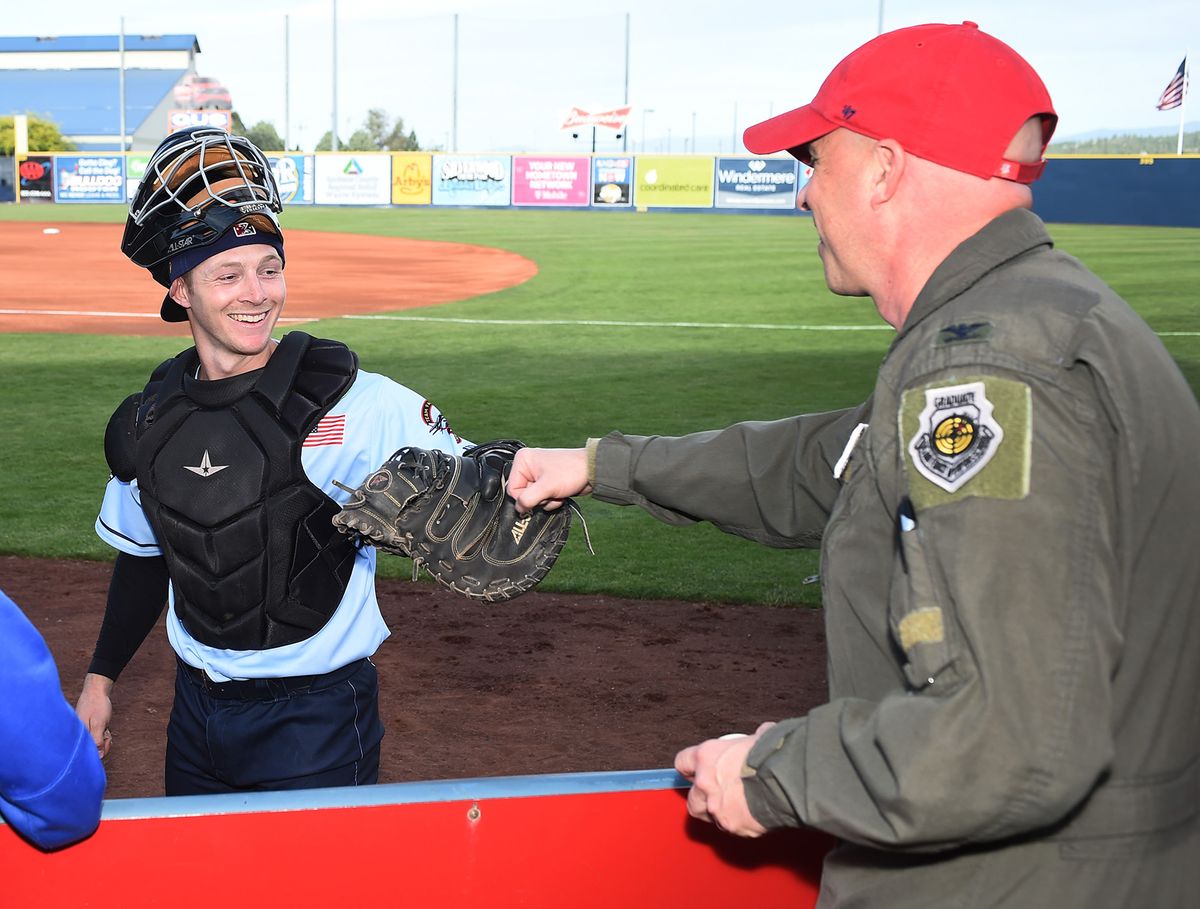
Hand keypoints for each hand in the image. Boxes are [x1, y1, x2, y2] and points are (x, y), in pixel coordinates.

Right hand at [75, 672, 115, 759]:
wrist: (95, 690)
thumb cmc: (96, 705)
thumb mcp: (99, 724)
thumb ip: (97, 741)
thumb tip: (98, 757)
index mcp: (78, 737)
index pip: (88, 754)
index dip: (99, 751)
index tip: (104, 739)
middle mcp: (79, 737)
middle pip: (93, 750)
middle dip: (103, 743)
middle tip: (106, 732)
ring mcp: (82, 733)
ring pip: (96, 743)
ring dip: (103, 737)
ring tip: (105, 726)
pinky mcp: (86, 729)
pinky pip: (96, 736)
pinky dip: (102, 732)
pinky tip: (104, 725)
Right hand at [508, 447, 591, 513]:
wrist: (592, 471)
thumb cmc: (571, 472)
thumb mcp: (546, 487)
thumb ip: (528, 499)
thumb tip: (518, 509)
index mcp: (522, 460)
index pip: (512, 489)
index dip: (526, 498)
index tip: (540, 496)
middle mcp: (527, 466)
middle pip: (523, 494)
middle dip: (539, 499)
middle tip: (551, 493)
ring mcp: (536, 474)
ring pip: (533, 499)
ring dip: (546, 501)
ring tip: (557, 493)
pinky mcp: (545, 482)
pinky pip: (541, 498)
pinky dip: (551, 500)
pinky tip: (560, 494)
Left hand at [674, 722, 775, 836]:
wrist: (786, 781)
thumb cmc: (772, 756)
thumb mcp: (760, 736)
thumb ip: (756, 737)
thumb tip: (765, 733)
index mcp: (707, 757)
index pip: (682, 762)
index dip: (690, 767)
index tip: (695, 770)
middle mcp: (706, 784)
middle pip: (691, 798)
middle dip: (702, 798)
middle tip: (716, 793)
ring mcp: (716, 808)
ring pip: (708, 816)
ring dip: (717, 813)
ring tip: (734, 807)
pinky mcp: (731, 826)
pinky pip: (731, 827)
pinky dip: (739, 823)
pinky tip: (752, 816)